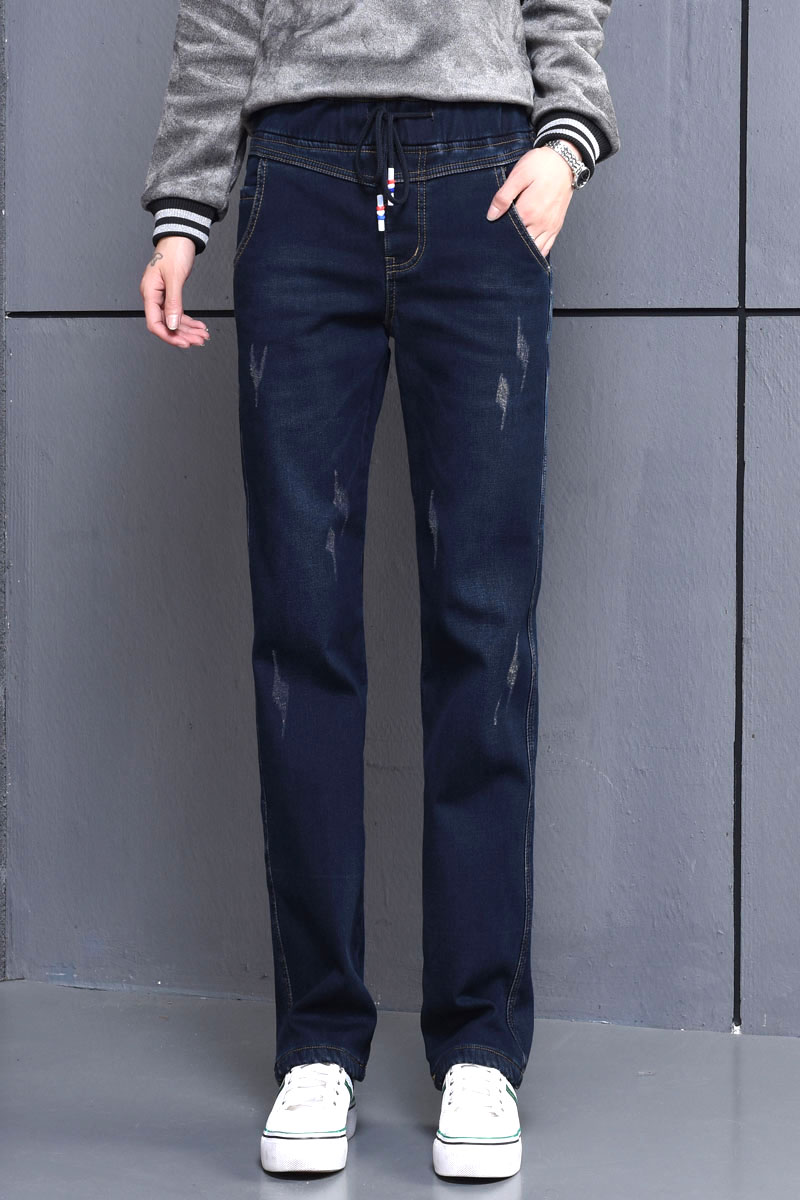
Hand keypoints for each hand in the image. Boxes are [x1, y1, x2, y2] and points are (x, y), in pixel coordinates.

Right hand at [140, 238, 210, 348]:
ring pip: (174, 320)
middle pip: (166, 324)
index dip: (169, 336)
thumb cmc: (175, 250)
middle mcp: (154, 296)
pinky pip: (178, 313)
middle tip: (199, 340)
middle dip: (183, 334)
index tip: (184, 343)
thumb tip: (171, 324)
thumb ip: (173, 303)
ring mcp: (162, 296)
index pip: (154, 323)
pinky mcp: (171, 293)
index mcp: (149, 292)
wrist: (180, 236)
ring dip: (189, 330)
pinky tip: (199, 326)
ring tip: (203, 335)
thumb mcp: (174, 278)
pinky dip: (189, 321)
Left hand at [485, 144, 575, 259]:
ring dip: (523, 251)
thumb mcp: (518, 175)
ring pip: (534, 249)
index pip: (508, 233)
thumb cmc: (541, 165)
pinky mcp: (556, 226)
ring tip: (512, 247)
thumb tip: (491, 216)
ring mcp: (550, 226)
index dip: (498, 234)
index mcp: (528, 211)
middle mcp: (540, 223)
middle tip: (499, 243)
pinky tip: (527, 250)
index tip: (491, 233)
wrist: (565, 160)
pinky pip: (547, 248)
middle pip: (521, 244)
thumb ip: (503, 197)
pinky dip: (536, 252)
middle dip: (509, 245)